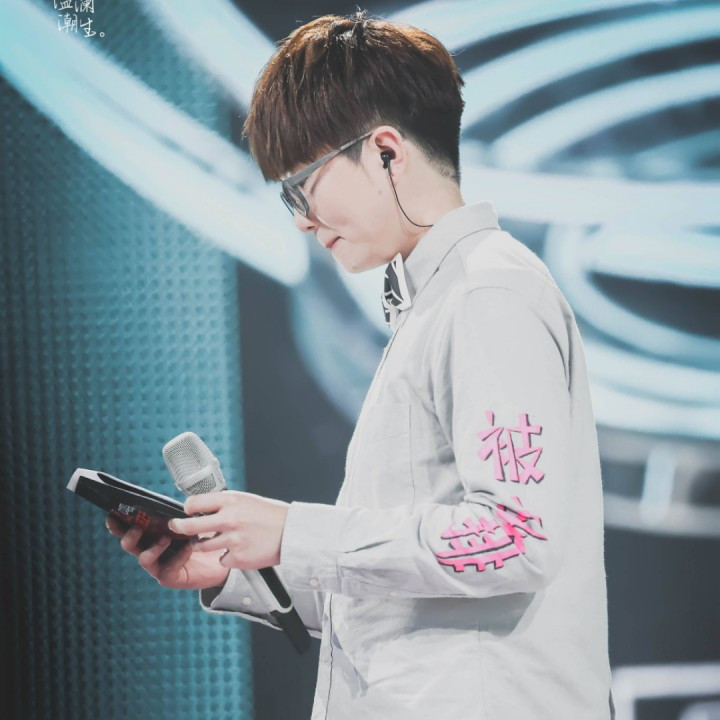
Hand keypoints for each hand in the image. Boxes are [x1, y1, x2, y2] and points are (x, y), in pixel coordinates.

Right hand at [106, 515, 229, 589]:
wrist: (218, 559)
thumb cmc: (201, 537)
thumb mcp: (188, 521)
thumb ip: (177, 514)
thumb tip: (172, 503)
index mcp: (150, 536)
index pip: (127, 530)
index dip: (117, 525)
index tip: (112, 515)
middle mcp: (149, 551)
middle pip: (129, 545)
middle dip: (130, 535)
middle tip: (138, 526)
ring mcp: (158, 566)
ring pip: (144, 559)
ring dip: (153, 547)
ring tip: (166, 538)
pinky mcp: (170, 577)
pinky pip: (168, 569)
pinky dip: (178, 556)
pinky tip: (188, 547)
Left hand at [167, 490, 289, 570]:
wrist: (291, 532)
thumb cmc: (269, 515)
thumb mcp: (245, 500)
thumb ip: (224, 504)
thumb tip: (201, 508)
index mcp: (230, 501)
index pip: (193, 503)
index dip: (188, 508)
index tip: (188, 511)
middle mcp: (229, 519)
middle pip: (189, 526)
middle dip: (180, 527)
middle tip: (178, 527)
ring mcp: (232, 540)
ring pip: (202, 546)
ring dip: (204, 544)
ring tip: (218, 540)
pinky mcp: (237, 558)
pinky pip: (221, 559)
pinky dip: (226, 557)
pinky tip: (239, 550)